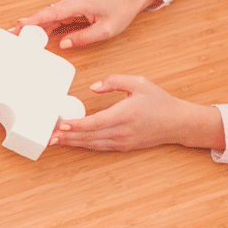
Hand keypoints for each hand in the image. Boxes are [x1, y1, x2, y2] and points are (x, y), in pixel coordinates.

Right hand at [11, 0, 159, 48]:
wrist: (127, 0)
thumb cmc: (119, 12)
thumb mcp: (106, 30)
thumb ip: (84, 37)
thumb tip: (63, 44)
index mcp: (78, 5)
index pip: (51, 14)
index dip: (34, 20)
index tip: (18, 25)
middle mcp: (70, 3)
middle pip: (43, 15)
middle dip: (26, 25)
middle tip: (9, 35)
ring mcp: (69, 6)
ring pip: (46, 18)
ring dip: (32, 27)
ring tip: (16, 38)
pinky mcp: (70, 11)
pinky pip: (53, 20)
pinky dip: (42, 27)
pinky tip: (33, 36)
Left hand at [50, 75, 224, 151]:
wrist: (179, 123)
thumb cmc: (159, 101)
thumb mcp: (139, 83)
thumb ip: (114, 81)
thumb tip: (93, 87)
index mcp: (125, 114)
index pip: (96, 122)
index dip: (77, 125)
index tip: (62, 125)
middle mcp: (123, 131)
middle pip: (90, 137)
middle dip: (68, 138)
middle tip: (49, 137)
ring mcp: (123, 141)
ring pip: (93, 144)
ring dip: (73, 143)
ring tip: (55, 141)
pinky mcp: (124, 146)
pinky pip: (100, 147)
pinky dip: (85, 145)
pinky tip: (73, 142)